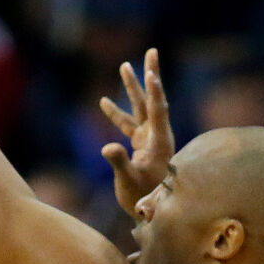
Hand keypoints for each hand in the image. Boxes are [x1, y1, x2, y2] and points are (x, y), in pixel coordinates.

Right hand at [99, 48, 174, 217]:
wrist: (150, 212)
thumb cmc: (143, 197)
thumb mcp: (129, 180)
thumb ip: (119, 162)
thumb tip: (107, 147)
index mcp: (159, 141)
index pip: (157, 110)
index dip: (154, 91)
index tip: (151, 72)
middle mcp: (156, 135)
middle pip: (152, 100)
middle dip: (150, 76)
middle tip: (151, 52)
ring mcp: (147, 139)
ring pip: (140, 108)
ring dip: (132, 88)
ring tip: (125, 66)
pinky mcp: (139, 145)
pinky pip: (127, 124)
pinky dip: (116, 113)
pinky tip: (104, 101)